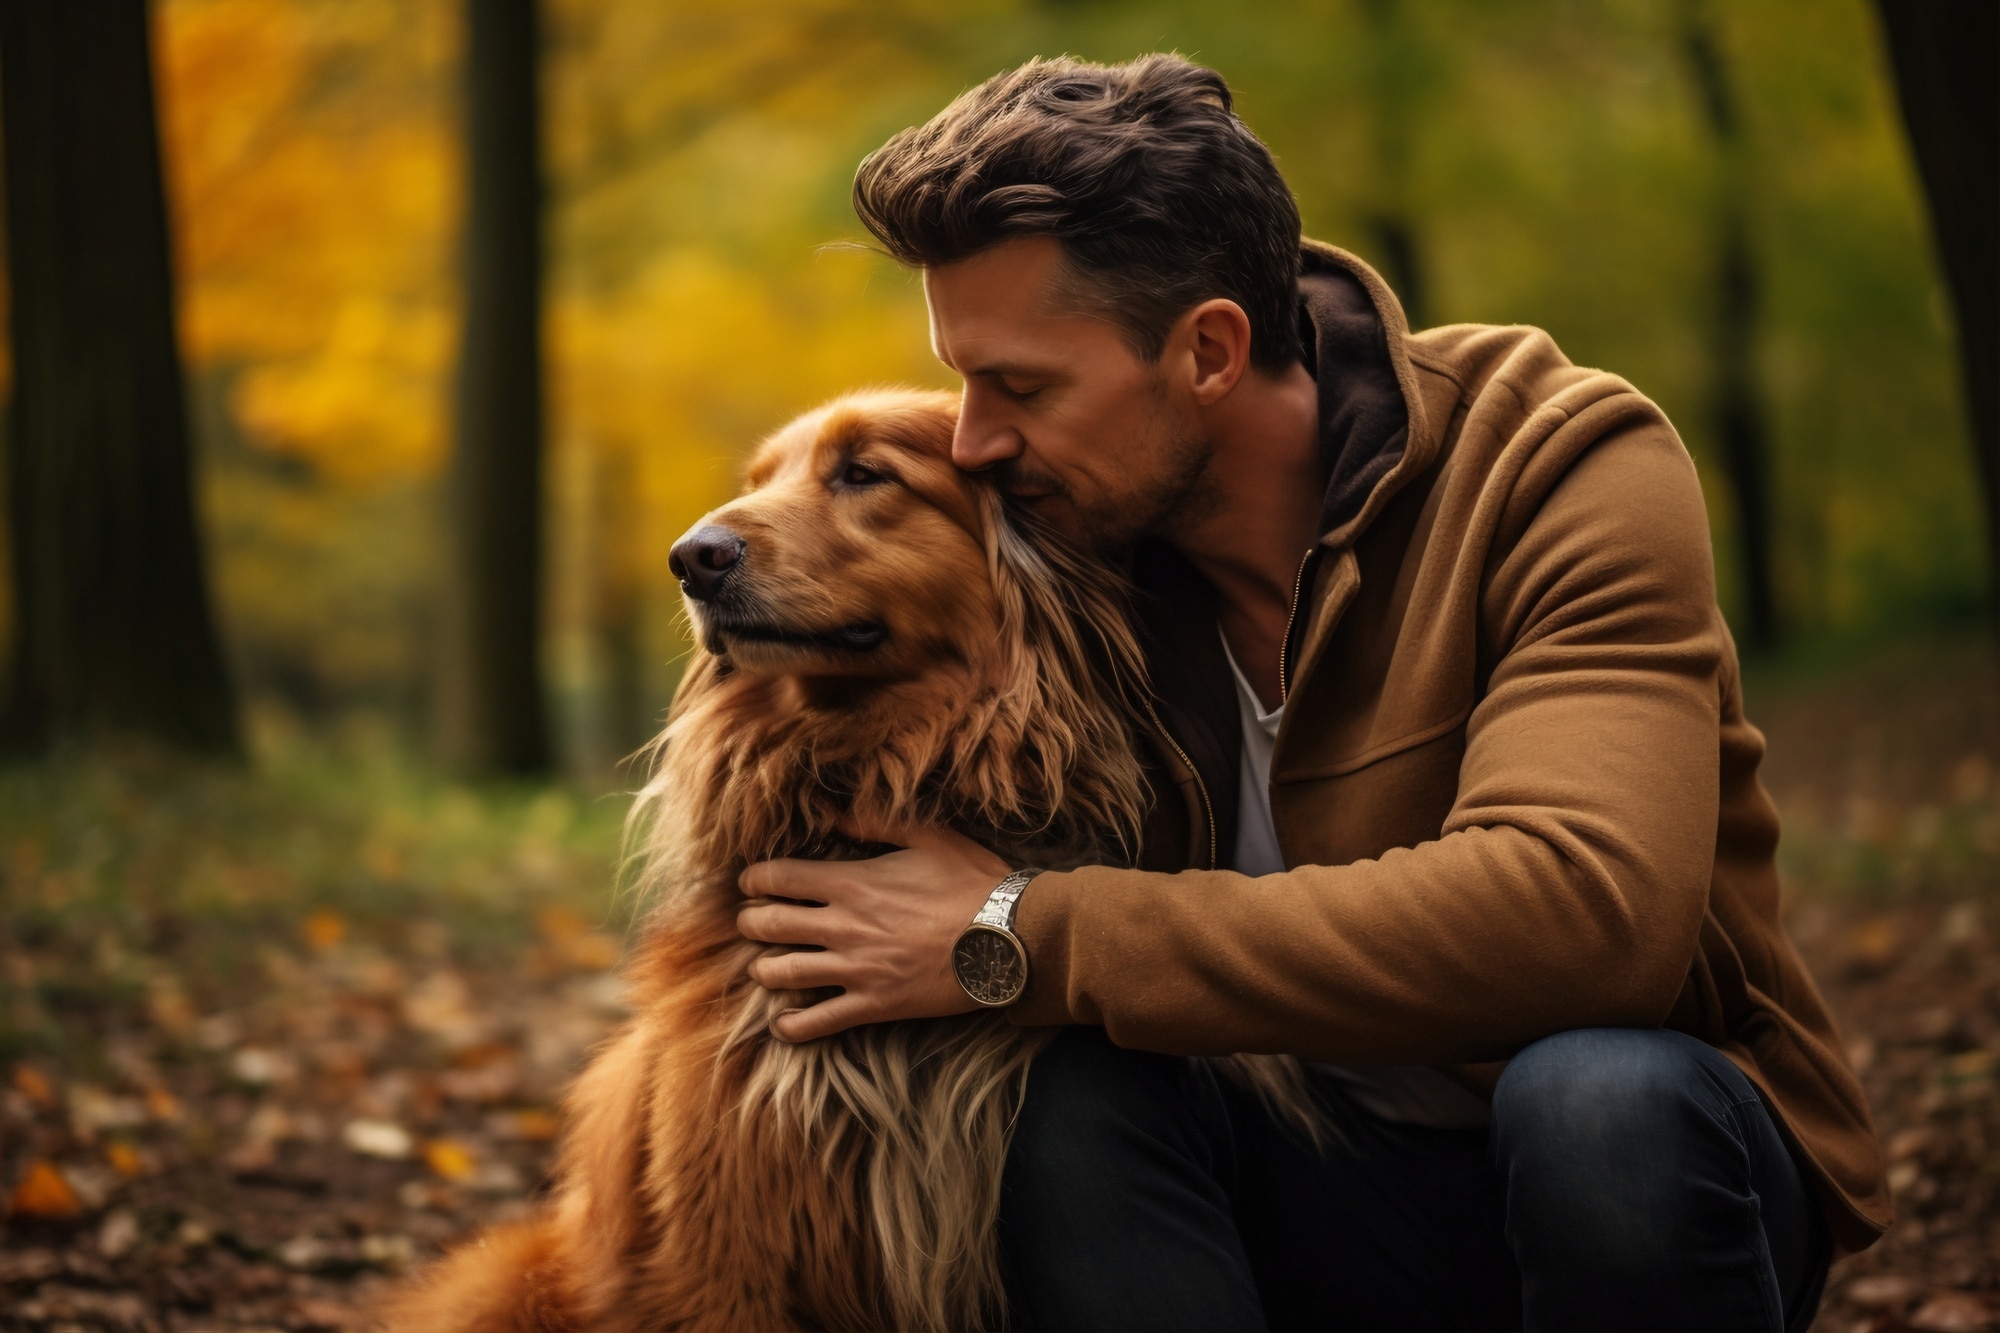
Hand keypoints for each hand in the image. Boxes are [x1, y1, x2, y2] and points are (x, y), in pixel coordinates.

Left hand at [736, 824, 1012, 1041]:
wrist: (1009, 937)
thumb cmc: (973, 882)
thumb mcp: (929, 836)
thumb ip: (876, 824)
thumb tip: (833, 815)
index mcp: (851, 883)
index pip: (778, 879)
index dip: (753, 880)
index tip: (748, 883)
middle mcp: (843, 927)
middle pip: (768, 926)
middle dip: (750, 922)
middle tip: (751, 922)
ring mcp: (856, 970)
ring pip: (783, 974)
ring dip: (764, 970)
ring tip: (764, 967)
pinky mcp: (874, 1004)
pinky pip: (818, 1023)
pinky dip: (792, 1026)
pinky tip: (783, 1023)